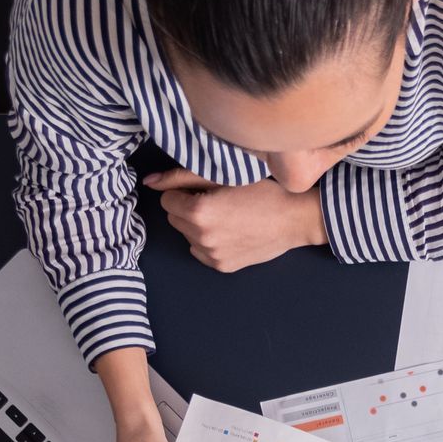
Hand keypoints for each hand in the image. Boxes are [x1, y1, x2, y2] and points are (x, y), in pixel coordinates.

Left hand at [144, 168, 327, 271]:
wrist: (293, 219)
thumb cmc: (261, 191)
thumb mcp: (221, 175)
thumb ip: (180, 176)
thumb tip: (149, 181)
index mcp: (199, 212)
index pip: (167, 199)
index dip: (184, 190)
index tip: (206, 188)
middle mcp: (202, 238)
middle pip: (174, 218)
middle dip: (188, 208)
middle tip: (217, 201)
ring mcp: (212, 255)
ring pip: (187, 235)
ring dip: (198, 225)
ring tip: (226, 216)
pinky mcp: (222, 266)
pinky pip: (200, 251)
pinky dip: (208, 241)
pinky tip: (230, 232)